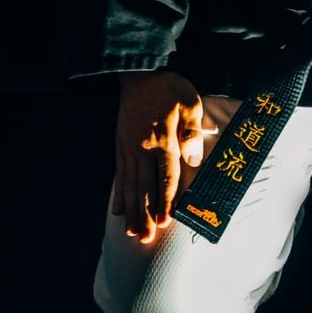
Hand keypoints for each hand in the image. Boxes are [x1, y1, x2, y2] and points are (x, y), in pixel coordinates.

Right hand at [114, 71, 206, 243]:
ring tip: (131, 232)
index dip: (166, 201)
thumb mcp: (190, 103)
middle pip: (146, 188)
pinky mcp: (121, 147)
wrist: (139, 73)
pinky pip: (119, 176)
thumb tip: (194, 160)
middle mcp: (144, 150)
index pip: (166, 177)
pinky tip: (117, 210)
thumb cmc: (169, 88)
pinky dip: (119, 194)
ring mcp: (130, 150)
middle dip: (146, 215)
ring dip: (132, 211)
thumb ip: (192, 132)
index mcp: (164, 141)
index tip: (165, 222)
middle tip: (145, 239)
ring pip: (131, 186)